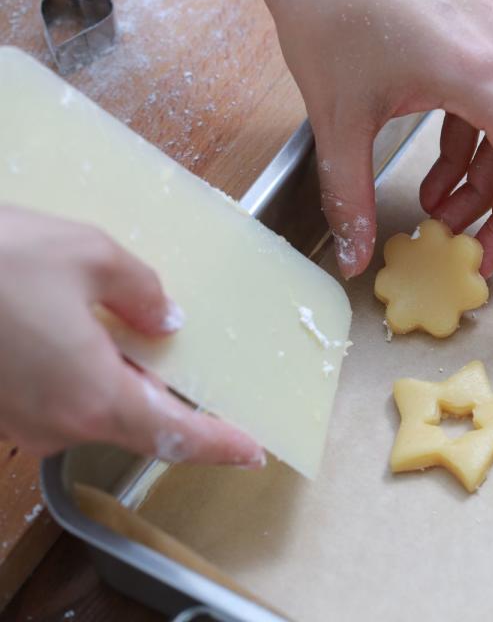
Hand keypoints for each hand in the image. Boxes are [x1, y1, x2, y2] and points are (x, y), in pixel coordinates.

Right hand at [0, 206, 263, 465]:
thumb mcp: (88, 255)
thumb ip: (141, 291)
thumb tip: (166, 319)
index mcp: (94, 397)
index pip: (177, 437)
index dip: (220, 446)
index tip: (252, 453)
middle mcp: (57, 422)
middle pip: (137, 424)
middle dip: (172, 402)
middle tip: (205, 379)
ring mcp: (18, 421)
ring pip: (94, 410)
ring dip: (124, 383)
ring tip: (143, 342)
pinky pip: (56, 399)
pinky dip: (83, 376)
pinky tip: (83, 336)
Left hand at [257, 0, 492, 293]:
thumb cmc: (326, 8)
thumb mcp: (336, 117)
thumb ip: (349, 196)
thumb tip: (352, 257)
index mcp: (480, 75)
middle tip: (470, 255)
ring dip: (483, 186)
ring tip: (440, 217)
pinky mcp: (478, 36)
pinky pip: (492, 109)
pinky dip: (471, 151)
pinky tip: (437, 179)